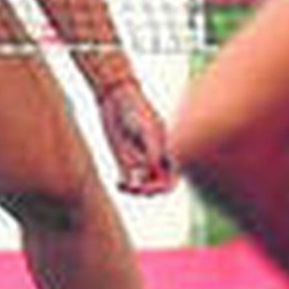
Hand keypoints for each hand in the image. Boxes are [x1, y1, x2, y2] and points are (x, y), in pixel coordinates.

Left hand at [97, 79, 175, 195]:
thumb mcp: (146, 129)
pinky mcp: (123, 159)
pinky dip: (125, 185)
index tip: (148, 185)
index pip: (172, 179)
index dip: (163, 188)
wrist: (116, 97)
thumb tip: (153, 172)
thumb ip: (152, 150)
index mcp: (166, 152)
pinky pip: (128, 178)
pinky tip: (118, 184)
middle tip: (134, 188)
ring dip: (136, 190)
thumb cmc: (135, 109)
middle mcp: (154, 158)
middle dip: (148, 191)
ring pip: (143, 184)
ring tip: (124, 185)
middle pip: (157, 185)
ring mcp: (139, 159)